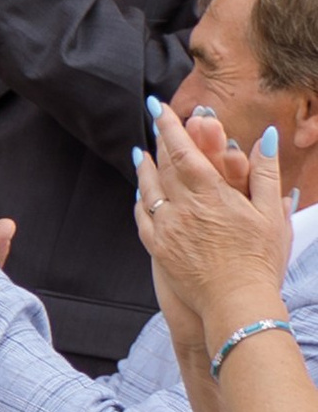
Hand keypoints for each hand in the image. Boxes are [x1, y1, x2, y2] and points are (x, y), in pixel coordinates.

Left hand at [136, 98, 293, 345]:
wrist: (236, 304)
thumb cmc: (259, 260)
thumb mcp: (271, 213)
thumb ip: (265, 172)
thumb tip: (266, 137)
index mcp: (209, 194)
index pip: (182, 150)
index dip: (168, 126)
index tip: (158, 108)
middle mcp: (182, 208)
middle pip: (162, 166)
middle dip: (159, 143)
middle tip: (155, 126)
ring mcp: (167, 229)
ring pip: (147, 190)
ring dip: (144, 169)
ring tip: (142, 155)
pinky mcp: (159, 250)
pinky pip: (143, 218)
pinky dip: (140, 200)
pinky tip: (141, 194)